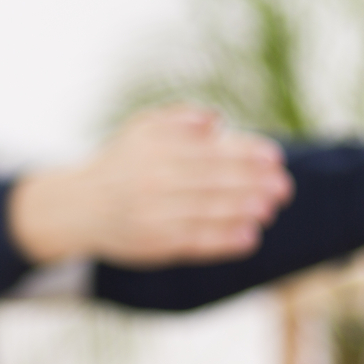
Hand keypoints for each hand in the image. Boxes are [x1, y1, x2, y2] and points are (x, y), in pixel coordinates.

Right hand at [8, 105, 291, 266]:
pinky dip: (224, 241)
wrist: (79, 207)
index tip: (275, 157)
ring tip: (270, 209)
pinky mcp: (155, 244)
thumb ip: (178, 119)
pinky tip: (250, 237)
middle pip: (214, 181)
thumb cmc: (123, 163)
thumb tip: (216, 120)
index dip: (247, 153)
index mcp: (155, 149)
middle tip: (283, 186)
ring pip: (208, 212)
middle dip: (253, 183)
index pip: (211, 150)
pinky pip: (196, 242)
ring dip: (244, 211)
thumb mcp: (142, 129)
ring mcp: (154, 214)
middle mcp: (154, 180)